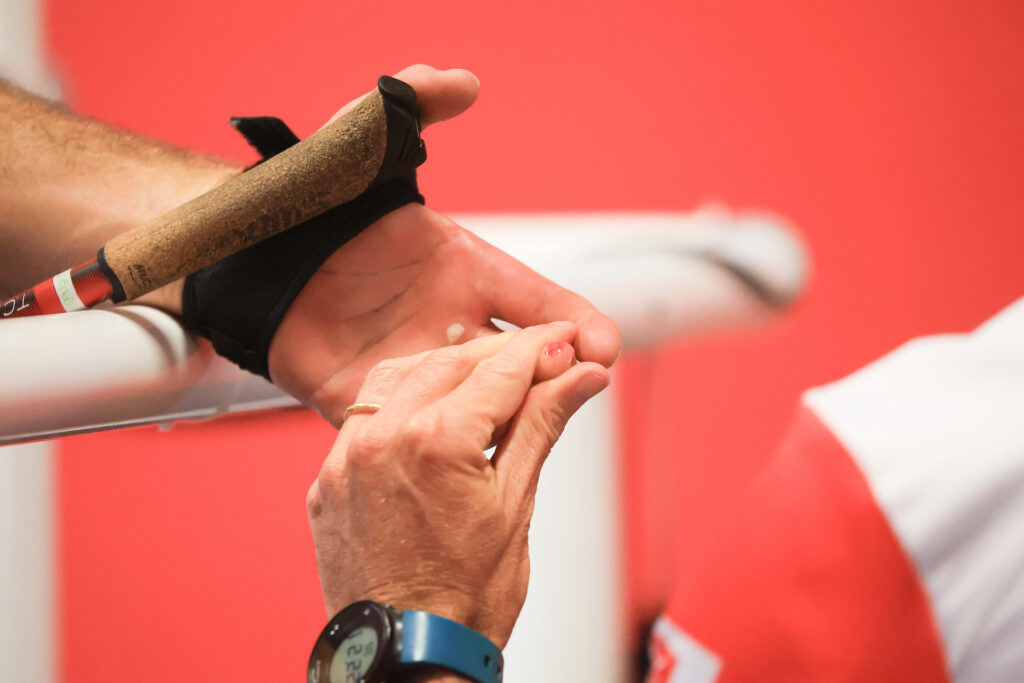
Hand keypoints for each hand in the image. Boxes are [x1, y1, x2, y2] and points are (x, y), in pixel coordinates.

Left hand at [267, 65, 620, 424]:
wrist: (252, 249)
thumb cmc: (318, 197)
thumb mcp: (364, 138)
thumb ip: (411, 102)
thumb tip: (463, 83)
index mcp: (465, 269)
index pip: (538, 300)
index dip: (578, 321)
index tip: (607, 345)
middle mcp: (449, 321)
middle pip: (519, 360)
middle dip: (554, 377)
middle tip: (576, 390)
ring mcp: (412, 364)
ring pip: (474, 404)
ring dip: (505, 418)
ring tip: (528, 433)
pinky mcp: (367, 400)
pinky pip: (410, 431)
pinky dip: (436, 446)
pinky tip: (457, 461)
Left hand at [306, 322, 610, 647]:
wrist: (409, 656)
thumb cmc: (463, 601)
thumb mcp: (516, 503)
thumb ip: (543, 426)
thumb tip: (580, 380)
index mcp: (436, 444)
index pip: (499, 371)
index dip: (540, 350)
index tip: (563, 343)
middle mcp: (382, 441)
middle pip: (450, 362)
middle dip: (498, 353)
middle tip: (538, 356)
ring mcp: (347, 460)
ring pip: (399, 378)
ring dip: (445, 367)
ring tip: (486, 377)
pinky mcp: (328, 481)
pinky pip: (363, 417)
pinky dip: (402, 403)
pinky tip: (432, 410)